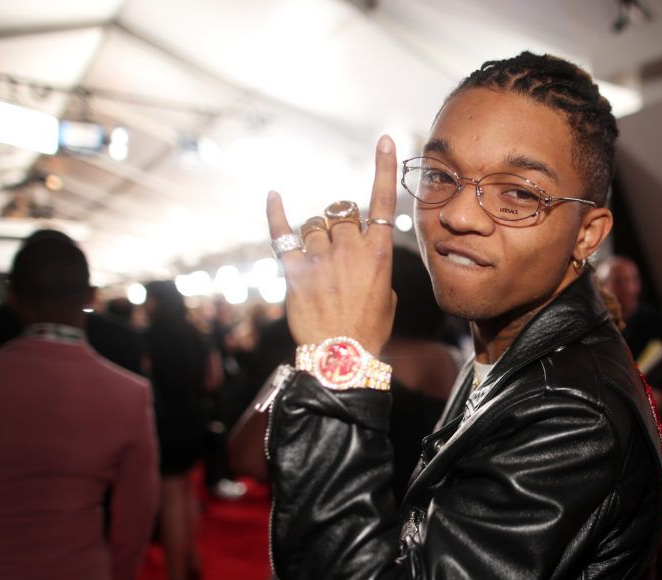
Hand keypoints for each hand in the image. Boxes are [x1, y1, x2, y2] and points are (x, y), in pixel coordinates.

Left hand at [266, 136, 398, 354]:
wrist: (341, 356)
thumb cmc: (369, 330)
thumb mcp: (387, 296)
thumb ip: (376, 268)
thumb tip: (363, 259)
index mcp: (378, 253)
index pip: (382, 201)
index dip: (383, 167)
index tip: (384, 141)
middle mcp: (350, 248)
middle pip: (342, 213)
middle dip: (341, 225)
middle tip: (340, 251)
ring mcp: (320, 257)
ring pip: (315, 224)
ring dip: (317, 235)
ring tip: (319, 261)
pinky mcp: (295, 269)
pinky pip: (283, 234)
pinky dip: (276, 214)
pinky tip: (274, 196)